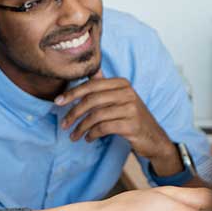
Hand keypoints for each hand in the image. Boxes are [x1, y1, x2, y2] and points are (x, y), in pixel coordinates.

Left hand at [55, 74, 179, 174]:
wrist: (154, 138)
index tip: (57, 102)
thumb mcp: (120, 98)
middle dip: (73, 113)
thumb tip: (92, 71)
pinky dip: (92, 134)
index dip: (72, 93)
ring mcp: (131, 109)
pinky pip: (103, 128)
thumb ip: (105, 86)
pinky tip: (88, 139)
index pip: (91, 85)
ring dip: (81, 128)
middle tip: (64, 125)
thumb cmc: (131, 117)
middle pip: (91, 100)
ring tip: (74, 136)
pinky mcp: (131, 125)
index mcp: (122, 83)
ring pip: (96, 116)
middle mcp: (127, 93)